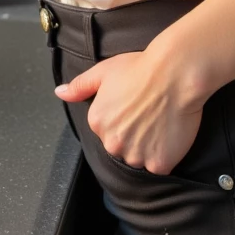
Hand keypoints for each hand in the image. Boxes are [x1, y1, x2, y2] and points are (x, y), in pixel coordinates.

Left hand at [54, 49, 204, 174]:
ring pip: (139, 159)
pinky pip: (159, 166)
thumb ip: (80, 86)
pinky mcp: (159, 163)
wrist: (175, 74)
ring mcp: (136, 155)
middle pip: (121, 148)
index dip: (122, 119)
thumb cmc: (140, 68)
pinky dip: (165, 155)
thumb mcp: (103, 71)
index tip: (133, 106)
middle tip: (148, 115)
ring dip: (148, 148)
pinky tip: (169, 134)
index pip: (106, 131)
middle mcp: (112, 142)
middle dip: (132, 137)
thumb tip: (59, 93)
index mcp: (97, 122)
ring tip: (159, 123)